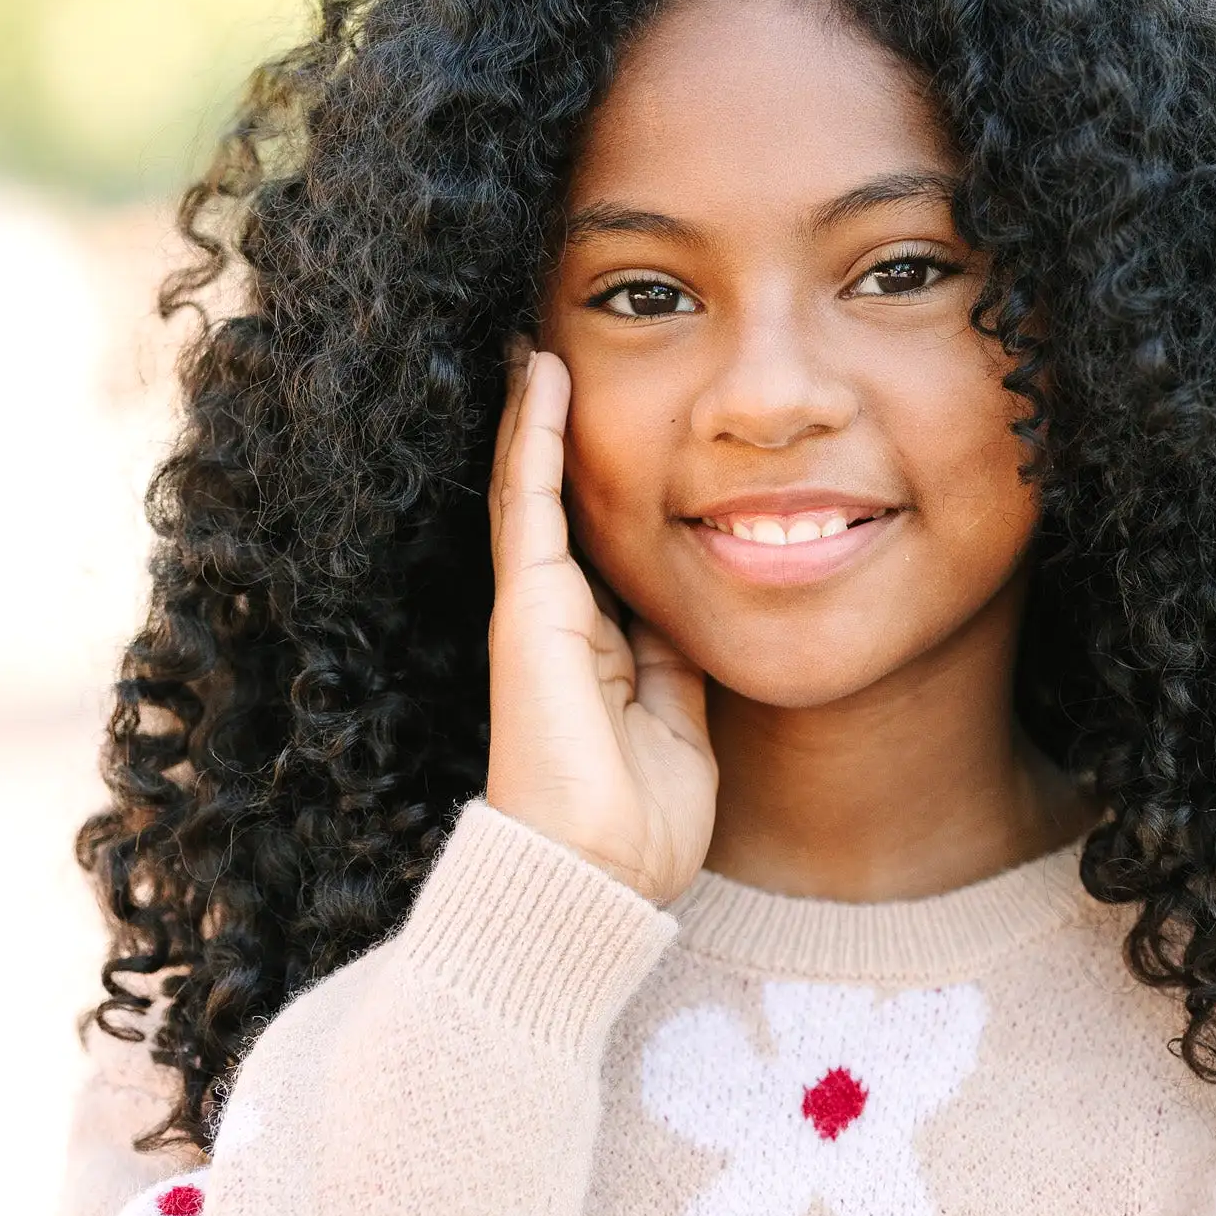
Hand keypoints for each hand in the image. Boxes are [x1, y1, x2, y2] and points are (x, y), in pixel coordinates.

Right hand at [486, 347, 717, 905]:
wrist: (601, 876)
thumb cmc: (642, 828)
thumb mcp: (682, 726)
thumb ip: (678, 663)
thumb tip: (691, 605)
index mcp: (594, 654)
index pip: (597, 548)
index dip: (607, 488)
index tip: (627, 429)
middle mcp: (556, 624)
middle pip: (555, 506)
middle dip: (556, 435)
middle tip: (559, 355)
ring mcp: (533, 612)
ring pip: (526, 488)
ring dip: (532, 413)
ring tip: (536, 340)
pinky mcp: (525, 607)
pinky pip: (524, 499)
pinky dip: (530, 431)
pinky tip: (537, 369)